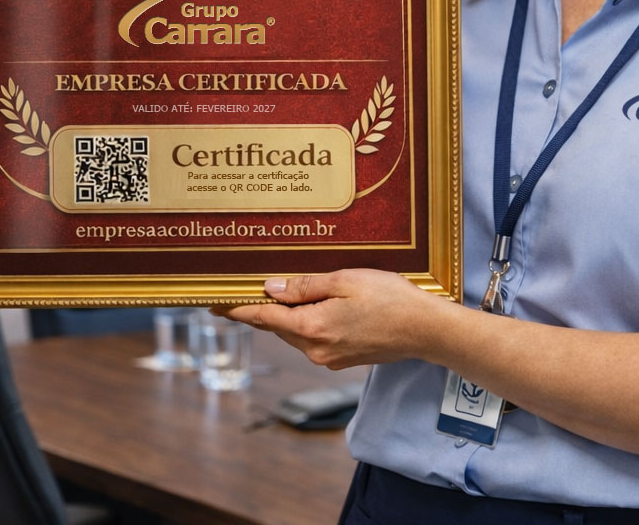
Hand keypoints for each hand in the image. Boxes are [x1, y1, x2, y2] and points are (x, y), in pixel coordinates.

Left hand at [217, 268, 450, 369]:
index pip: (263, 317)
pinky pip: (312, 337)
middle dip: (261, 307)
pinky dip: (305, 321)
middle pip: (277, 325)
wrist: (425, 330)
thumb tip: (271, 289)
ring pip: (294, 332)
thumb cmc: (389, 299)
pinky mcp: (341, 358)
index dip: (237, 309)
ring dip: (285, 314)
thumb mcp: (345, 281)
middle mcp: (315, 349)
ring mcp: (328, 357)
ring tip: (280, 291)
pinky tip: (314, 305)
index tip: (213, 304)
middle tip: (241, 289)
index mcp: (312, 328)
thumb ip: (305, 286)